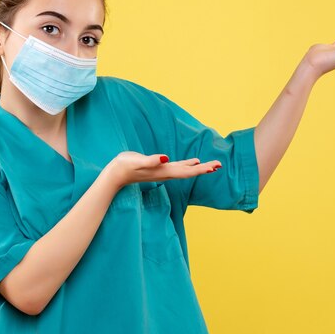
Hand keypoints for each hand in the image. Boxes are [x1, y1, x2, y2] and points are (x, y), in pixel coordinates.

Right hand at [103, 152, 221, 188]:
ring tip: (212, 166)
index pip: (186, 171)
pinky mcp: (159, 169)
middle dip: (205, 169)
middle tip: (219, 165)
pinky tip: (193, 162)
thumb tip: (165, 158)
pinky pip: (179, 167)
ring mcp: (163, 172)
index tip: (213, 167)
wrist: (115, 175)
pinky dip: (188, 165)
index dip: (200, 169)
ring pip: (186, 170)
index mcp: (164, 171)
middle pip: (190, 172)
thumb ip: (151, 160)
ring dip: (199, 168)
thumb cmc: (124, 167)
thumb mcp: (137, 161)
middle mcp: (166, 173)